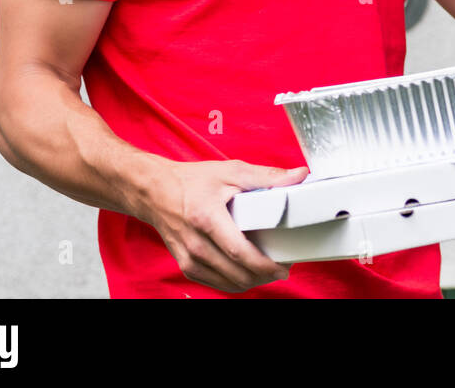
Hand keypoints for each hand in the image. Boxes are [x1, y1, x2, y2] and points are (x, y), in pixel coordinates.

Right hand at [137, 159, 308, 292]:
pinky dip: (235, 281)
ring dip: (252, 281)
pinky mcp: (186, 266)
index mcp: (207, 218)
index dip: (265, 265)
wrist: (155, 192)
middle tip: (282, 267)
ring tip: (269, 270)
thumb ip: (266, 176)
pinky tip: (248, 272)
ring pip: (228, 283)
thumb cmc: (192, 181)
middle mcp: (196, 243)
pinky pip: (216, 283)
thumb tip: (299, 176)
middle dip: (264, 275)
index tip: (284, 265)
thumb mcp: (231, 171)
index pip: (239, 252)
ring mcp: (189, 258)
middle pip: (236, 273)